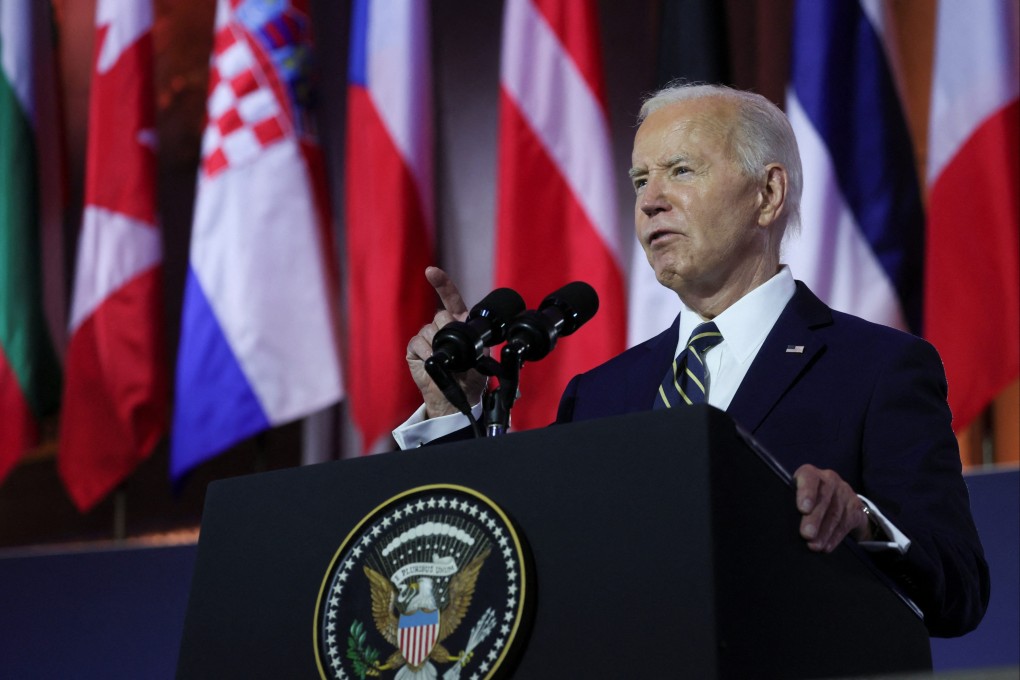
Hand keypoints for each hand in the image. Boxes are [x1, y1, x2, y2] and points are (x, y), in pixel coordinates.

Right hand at [406, 267, 487, 418]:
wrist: (458, 397)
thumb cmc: (471, 377)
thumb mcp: (481, 358)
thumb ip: (477, 343)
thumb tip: (467, 333)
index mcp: (459, 323)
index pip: (450, 298)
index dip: (442, 283)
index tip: (431, 271)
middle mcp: (441, 326)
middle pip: (440, 315)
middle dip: (448, 330)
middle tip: (455, 350)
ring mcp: (426, 337)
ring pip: (429, 330)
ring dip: (438, 347)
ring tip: (446, 362)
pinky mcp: (414, 348)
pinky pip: (418, 343)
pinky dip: (426, 353)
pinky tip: (431, 362)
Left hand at [793, 464, 870, 551]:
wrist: (837, 499)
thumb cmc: (806, 499)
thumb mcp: (796, 495)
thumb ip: (790, 503)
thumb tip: (778, 524)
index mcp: (810, 473)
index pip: (809, 478)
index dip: (806, 492)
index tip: (803, 509)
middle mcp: (829, 479)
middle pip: (824, 499)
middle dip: (814, 519)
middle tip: (806, 534)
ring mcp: (844, 492)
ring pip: (835, 513)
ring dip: (824, 532)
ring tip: (814, 546)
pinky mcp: (855, 506)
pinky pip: (846, 523)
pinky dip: (835, 537)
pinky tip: (826, 546)